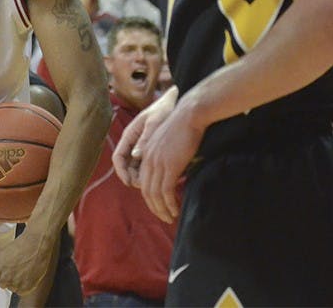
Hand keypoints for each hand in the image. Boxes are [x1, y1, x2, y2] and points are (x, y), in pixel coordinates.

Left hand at [0, 226, 53, 294]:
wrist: (37, 244)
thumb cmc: (22, 245)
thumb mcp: (3, 251)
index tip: (4, 269)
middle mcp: (4, 279)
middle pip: (2, 283)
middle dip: (7, 277)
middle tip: (16, 268)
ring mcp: (15, 284)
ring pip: (12, 287)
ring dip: (16, 282)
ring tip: (24, 270)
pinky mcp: (26, 287)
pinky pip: (22, 291)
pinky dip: (25, 285)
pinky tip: (28, 274)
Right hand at [113, 87, 178, 187]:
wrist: (174, 101)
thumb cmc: (164, 109)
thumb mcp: (154, 122)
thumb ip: (145, 139)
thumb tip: (135, 155)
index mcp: (129, 134)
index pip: (118, 157)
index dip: (122, 172)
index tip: (130, 183)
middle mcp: (132, 141)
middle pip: (126, 165)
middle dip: (132, 177)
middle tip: (145, 187)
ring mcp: (140, 145)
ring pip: (136, 166)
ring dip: (141, 176)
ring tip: (153, 184)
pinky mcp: (150, 147)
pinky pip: (145, 163)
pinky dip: (150, 171)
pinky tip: (161, 176)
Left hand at [137, 94, 203, 222]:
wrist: (189, 115)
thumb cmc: (184, 124)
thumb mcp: (169, 141)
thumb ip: (166, 156)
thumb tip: (174, 171)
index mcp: (146, 153)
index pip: (143, 181)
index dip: (150, 196)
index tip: (159, 204)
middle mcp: (148, 159)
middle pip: (146, 190)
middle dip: (154, 207)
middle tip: (164, 216)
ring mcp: (158, 163)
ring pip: (154, 194)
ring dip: (161, 209)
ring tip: (169, 217)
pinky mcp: (169, 166)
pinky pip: (165, 191)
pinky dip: (169, 203)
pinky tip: (175, 210)